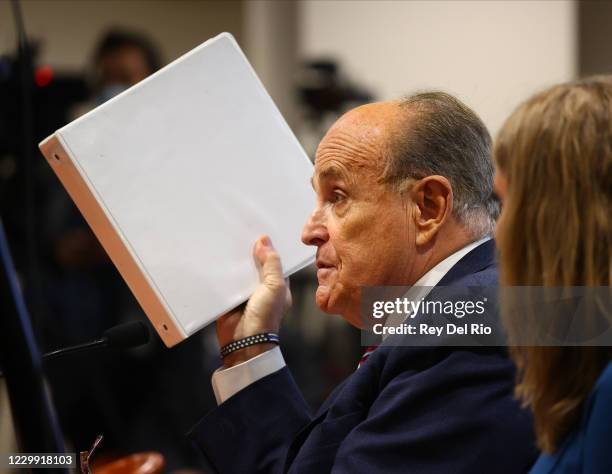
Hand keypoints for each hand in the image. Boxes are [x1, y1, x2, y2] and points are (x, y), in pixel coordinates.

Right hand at [216, 236, 290, 367]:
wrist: (244, 340)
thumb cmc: (266, 315)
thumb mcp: (275, 286)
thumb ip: (271, 263)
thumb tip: (264, 240)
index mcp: (278, 284)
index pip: (275, 261)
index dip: (269, 247)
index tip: (260, 229)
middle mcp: (262, 287)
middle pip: (255, 264)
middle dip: (249, 251)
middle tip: (240, 229)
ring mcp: (245, 292)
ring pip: (240, 271)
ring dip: (234, 260)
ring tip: (226, 237)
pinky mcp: (229, 297)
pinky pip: (225, 280)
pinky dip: (221, 271)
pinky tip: (215, 255)